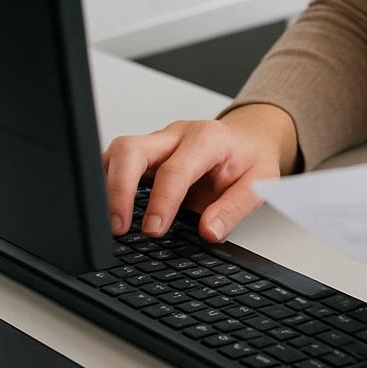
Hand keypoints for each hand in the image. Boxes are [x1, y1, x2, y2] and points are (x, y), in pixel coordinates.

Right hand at [102, 103, 299, 242]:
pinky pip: (116, 163)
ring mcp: (157, 142)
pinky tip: (109, 210)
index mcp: (206, 140)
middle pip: (131, 150)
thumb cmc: (249, 158)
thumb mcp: (260, 182)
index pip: (175, 169)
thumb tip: (209, 231)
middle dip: (118, 189)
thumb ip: (235, 208)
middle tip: (118, 227)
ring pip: (117, 153)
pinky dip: (107, 185)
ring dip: (107, 186)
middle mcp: (176, 135)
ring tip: (109, 223)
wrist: (247, 137)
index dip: (161, 201)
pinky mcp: (145, 154)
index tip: (153, 230)